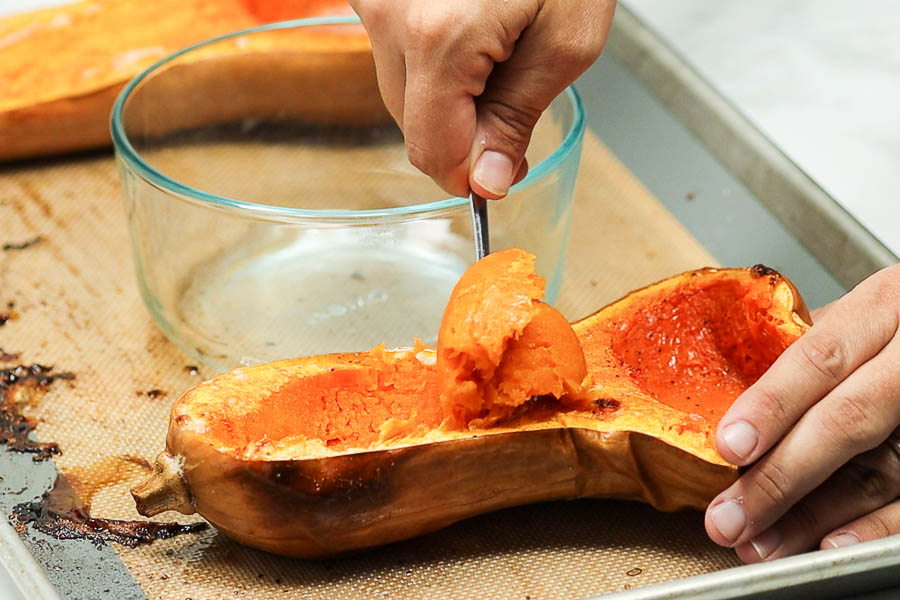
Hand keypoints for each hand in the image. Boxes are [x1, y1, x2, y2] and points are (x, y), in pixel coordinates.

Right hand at [349, 0, 615, 197]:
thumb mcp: (566, 39)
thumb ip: (517, 116)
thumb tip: (485, 180)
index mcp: (439, 38)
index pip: (433, 149)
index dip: (470, 174)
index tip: (502, 172)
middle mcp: (389, 16)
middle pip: (412, 125)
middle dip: (462, 133)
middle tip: (513, 100)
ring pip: (400, 92)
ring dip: (446, 97)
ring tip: (496, 49)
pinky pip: (394, 53)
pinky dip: (431, 63)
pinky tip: (469, 31)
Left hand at [705, 263, 899, 561]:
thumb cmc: (895, 322)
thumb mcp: (859, 314)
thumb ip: (807, 351)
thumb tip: (726, 399)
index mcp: (884, 308)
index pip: (820, 359)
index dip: (773, 404)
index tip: (729, 445)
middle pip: (846, 421)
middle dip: (780, 476)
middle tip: (728, 516)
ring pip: (880, 472)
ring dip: (814, 516)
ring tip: (763, 543)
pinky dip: (874, 527)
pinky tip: (831, 544)